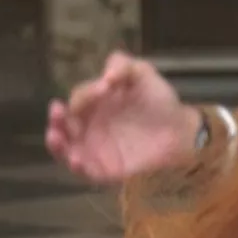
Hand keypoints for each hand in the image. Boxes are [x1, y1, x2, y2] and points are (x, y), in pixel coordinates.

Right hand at [45, 51, 202, 183]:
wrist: (182, 132)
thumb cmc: (159, 101)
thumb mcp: (142, 74)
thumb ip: (123, 65)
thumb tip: (106, 77)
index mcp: (93, 103)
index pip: (80, 98)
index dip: (88, 94)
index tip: (105, 89)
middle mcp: (89, 126)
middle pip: (63, 124)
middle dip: (56, 119)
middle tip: (57, 112)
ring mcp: (95, 149)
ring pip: (67, 148)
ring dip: (57, 143)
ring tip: (55, 136)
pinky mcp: (106, 171)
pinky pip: (86, 172)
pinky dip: (77, 167)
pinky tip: (76, 160)